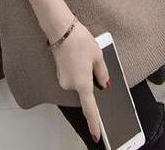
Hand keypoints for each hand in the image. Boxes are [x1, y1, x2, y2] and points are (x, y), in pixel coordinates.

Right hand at [51, 19, 110, 144]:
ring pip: (79, 81)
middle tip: (92, 61)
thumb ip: (102, 73)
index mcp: (82, 83)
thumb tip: (104, 84)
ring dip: (83, 72)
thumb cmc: (78, 40)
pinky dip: (77, 69)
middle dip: (91, 80)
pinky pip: (73, 76)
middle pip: (85, 90)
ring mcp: (63, 79)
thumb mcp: (97, 55)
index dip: (94, 123)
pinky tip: (78, 55)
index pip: (90, 109)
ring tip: (84, 54)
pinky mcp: (59, 72)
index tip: (97, 135)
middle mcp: (70, 85)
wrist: (60, 28)